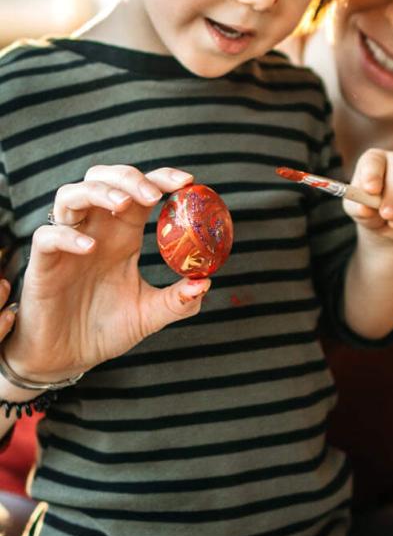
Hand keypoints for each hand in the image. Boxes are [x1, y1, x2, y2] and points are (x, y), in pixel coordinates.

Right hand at [2, 164, 209, 386]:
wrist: (69, 357)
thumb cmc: (105, 330)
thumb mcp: (149, 315)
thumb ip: (178, 301)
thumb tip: (205, 282)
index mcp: (123, 236)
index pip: (140, 192)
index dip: (161, 178)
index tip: (188, 182)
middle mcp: (95, 231)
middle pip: (103, 178)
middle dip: (129, 179)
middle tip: (154, 195)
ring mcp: (67, 243)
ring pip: (71, 194)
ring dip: (99, 192)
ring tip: (122, 205)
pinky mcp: (44, 262)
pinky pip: (48, 235)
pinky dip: (68, 235)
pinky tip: (89, 247)